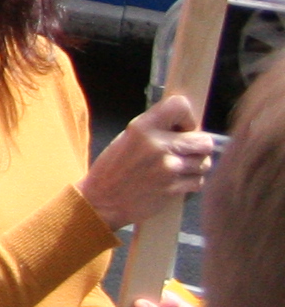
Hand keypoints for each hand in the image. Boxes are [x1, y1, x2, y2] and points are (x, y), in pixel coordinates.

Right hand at [81, 92, 218, 229]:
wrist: (102, 201)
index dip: (187, 118)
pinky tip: (176, 182)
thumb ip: (155, 130)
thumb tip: (187, 126)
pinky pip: (199, 181)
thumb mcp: (127, 138)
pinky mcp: (174, 188)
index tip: (180, 129)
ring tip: (178, 168)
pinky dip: (191, 183)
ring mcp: (168, 168)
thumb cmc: (113, 168)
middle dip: (197, 147)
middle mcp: (158, 145)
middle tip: (184, 152)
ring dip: (196, 166)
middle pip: (204, 141)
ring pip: (205, 162)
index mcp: (143, 127)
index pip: (181, 105)